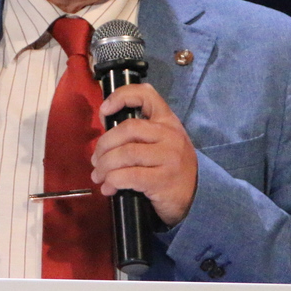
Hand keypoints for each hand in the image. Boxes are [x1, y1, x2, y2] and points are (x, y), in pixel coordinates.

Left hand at [90, 83, 197, 225]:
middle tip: (95, 159)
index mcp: (167, 121)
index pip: (147, 95)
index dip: (121, 96)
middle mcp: (170, 135)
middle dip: (104, 144)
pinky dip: (112, 181)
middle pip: (128, 129)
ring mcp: (169, 157)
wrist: (194, 196)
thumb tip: (105, 129)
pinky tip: (108, 188)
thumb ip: (139, 132)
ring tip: (98, 176)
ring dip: (104, 166)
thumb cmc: (170, 166)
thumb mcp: (161, 142)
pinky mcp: (163, 180)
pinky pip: (129, 176)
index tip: (104, 111)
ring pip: (126, 154)